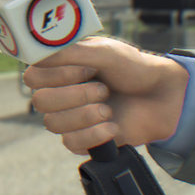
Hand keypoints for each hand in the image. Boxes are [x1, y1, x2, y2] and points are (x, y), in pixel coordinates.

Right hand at [22, 35, 191, 154]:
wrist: (162, 97)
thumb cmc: (133, 68)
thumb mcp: (104, 52)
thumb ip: (71, 52)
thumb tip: (41, 54)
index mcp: (58, 68)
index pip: (33, 77)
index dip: (57, 76)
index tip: (88, 69)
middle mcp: (59, 92)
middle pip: (40, 102)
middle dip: (76, 96)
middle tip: (103, 90)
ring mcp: (69, 117)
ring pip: (53, 124)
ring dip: (85, 115)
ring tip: (109, 109)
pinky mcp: (82, 139)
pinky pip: (71, 143)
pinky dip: (94, 135)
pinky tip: (113, 126)